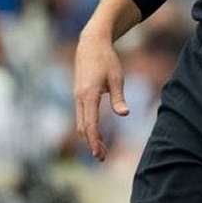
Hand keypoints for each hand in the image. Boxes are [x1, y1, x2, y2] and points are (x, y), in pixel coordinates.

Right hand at [73, 30, 128, 160]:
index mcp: (89, 95)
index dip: (95, 141)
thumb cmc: (106, 60)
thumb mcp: (117, 78)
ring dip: (89, 137)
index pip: (91, 124)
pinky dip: (87, 127)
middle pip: (83, 127)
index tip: (99, 154)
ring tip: (101, 149)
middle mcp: (80, 98)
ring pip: (80, 123)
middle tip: (102, 158)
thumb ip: (119, 98)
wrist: (90, 44)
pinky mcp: (78, 95)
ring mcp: (77, 96)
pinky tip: (95, 133)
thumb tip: (124, 115)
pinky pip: (80, 115)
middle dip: (92, 144)